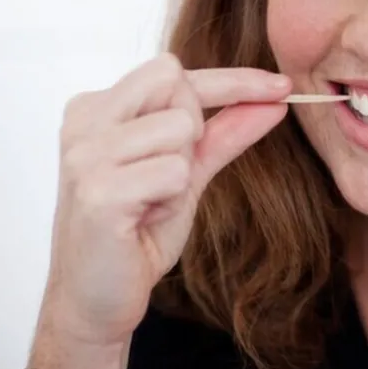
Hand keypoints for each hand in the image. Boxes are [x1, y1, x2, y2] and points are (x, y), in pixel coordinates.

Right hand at [36, 53, 291, 352]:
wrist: (98, 298)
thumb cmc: (137, 231)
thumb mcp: (189, 171)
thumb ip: (227, 132)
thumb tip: (275, 100)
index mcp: (98, 108)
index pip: (174, 70)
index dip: (234, 79)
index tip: (282, 87)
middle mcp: (85, 122)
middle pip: (174, 82)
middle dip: (193, 127)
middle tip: (170, 173)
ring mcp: (86, 155)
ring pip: (180, 128)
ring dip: (182, 171)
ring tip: (153, 199)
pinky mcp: (98, 192)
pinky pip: (174, 171)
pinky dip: (173, 198)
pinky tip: (145, 218)